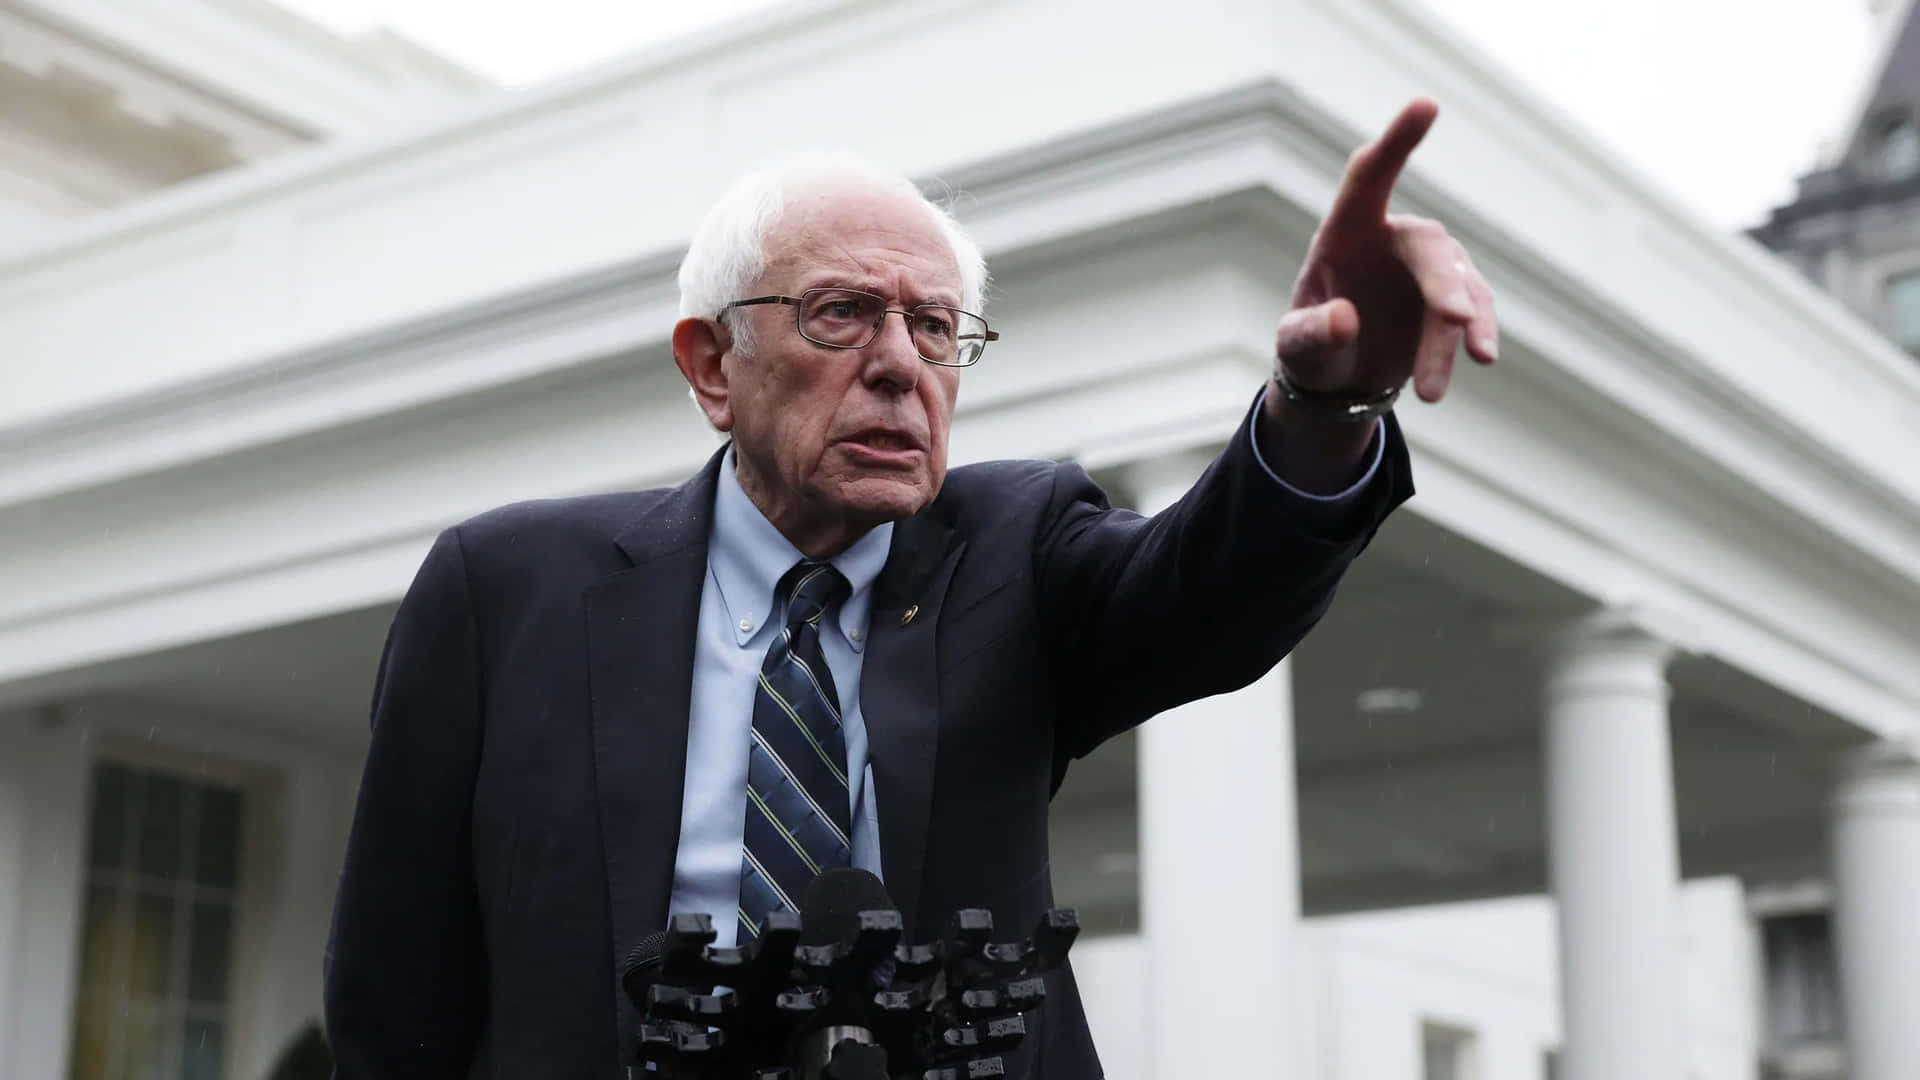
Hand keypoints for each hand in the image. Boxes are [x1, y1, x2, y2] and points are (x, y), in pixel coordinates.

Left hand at [1274, 99, 1497, 402]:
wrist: (1338, 379)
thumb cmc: (1309, 349)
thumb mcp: (1297, 348)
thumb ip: (1312, 334)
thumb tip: (1345, 320)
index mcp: (1345, 231)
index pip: (1369, 176)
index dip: (1397, 142)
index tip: (1427, 105)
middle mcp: (1392, 239)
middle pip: (1428, 247)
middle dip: (1444, 283)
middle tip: (1454, 319)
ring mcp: (1429, 269)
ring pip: (1456, 290)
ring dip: (1453, 334)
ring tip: (1431, 389)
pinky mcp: (1454, 299)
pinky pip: (1475, 310)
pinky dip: (1480, 332)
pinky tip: (1483, 357)